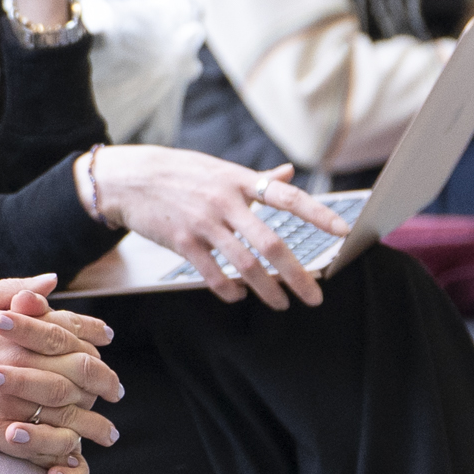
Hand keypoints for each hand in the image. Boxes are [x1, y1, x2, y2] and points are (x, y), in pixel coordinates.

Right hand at [0, 277, 121, 473]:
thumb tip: (52, 281)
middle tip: (116, 396)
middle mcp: (16, 361)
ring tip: (105, 435)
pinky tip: (71, 455)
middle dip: (106, 386)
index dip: (97, 345)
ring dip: (92, 426)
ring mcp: (3, 397)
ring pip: (65, 414)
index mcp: (14, 327)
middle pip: (79, 375)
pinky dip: (58, 451)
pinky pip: (35, 444)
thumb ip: (14, 289)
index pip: (72, 335)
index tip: (108, 352)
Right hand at [88, 145, 337, 308]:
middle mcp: (225, 202)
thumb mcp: (219, 169)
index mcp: (239, 181)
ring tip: (282, 304)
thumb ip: (256, 178)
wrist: (130, 178)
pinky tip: (238, 296)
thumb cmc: (179, 173)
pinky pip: (212, 274)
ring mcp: (203, 223)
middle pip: (271, 244)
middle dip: (297, 274)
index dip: (318, 213)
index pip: (288, 197)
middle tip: (315, 296)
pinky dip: (229, 290)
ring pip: (245, 265)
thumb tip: (287, 174)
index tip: (343, 231)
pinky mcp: (182, 242)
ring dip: (267, 290)